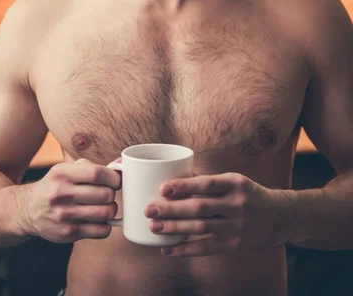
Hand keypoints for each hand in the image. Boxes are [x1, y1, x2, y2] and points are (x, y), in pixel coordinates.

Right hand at [23, 158, 120, 242]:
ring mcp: (64, 215)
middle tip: (107, 194)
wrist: (29, 209)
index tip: (115, 180)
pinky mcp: (68, 233)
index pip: (97, 173)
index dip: (113, 177)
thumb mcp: (67, 169)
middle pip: (104, 194)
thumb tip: (121, 164)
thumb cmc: (56, 185)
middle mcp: (61, 194)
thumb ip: (92, 166)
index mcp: (62, 173)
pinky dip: (106, 226)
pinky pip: (101, 231)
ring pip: (105, 213)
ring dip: (111, 210)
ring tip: (105, 206)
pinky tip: (99, 220)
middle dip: (111, 194)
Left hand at [145, 173, 288, 256]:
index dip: (184, 186)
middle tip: (150, 209)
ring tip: (154, 227)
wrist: (280, 217)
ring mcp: (236, 227)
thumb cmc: (249, 194)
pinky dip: (185, 250)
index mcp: (235, 184)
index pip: (206, 184)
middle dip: (172, 209)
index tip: (163, 188)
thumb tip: (175, 180)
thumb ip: (209, 183)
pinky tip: (168, 249)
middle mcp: (237, 205)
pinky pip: (206, 248)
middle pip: (200, 208)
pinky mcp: (235, 245)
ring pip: (200, 228)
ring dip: (174, 229)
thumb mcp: (235, 181)